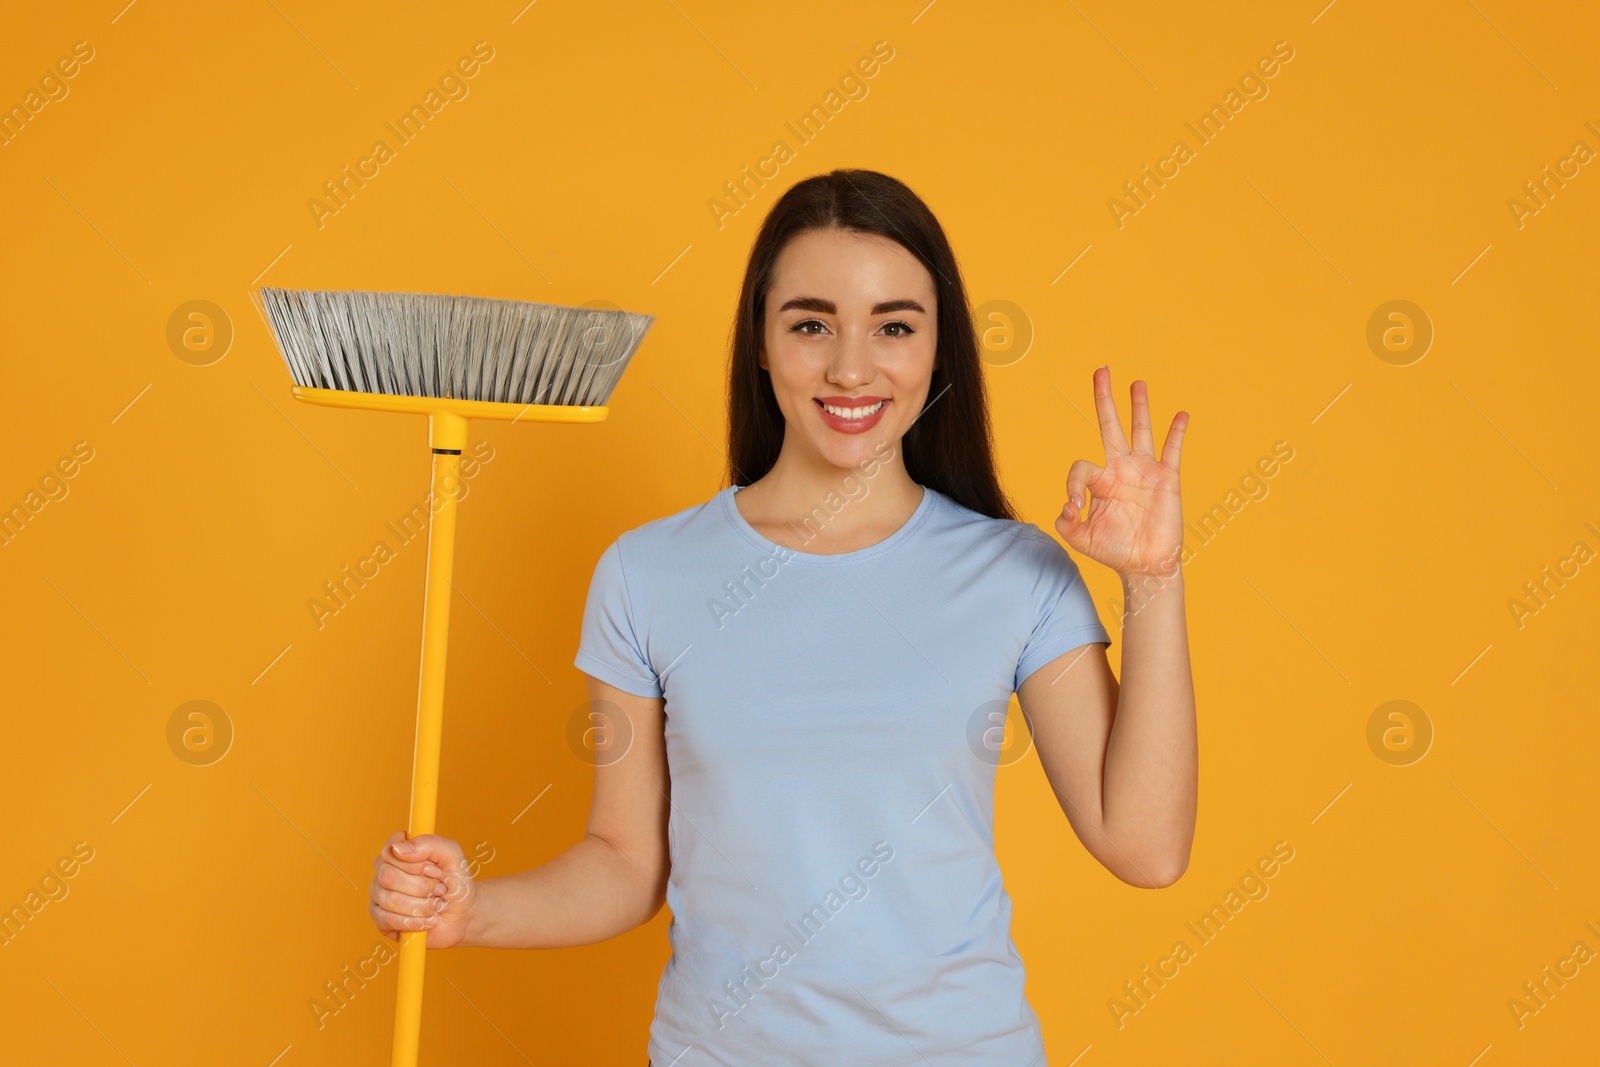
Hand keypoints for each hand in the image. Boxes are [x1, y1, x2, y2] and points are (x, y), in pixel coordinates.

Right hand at [369, 830, 477, 947]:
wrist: (463, 914)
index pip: (390, 850)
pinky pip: (388, 921)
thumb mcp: (452, 855)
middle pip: (389, 876)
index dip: (416, 864)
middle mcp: (384, 870)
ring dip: (422, 905)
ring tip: (438, 905)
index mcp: (399, 850)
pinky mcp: (380, 919)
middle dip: (422, 887)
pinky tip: (429, 920)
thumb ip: (429, 844)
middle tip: (440, 889)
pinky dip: (415, 922)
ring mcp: (379, 895)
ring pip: (390, 900)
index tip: (436, 870)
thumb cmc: (456, 882)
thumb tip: (399, 848)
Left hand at [1056, 366, 1186, 578]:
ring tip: (1136, 382)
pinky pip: (1172, 450)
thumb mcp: (1081, 539)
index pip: (1081, 467)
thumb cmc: (1113, 551)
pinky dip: (1177, 432)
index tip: (1074, 507)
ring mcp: (1144, 471)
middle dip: (1104, 399)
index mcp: (1100, 481)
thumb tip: (1066, 506)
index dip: (1073, 485)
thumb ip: (1066, 524)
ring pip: (1141, 431)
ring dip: (1139, 406)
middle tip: (1100, 371)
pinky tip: (1180, 415)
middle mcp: (1121, 469)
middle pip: (1110, 426)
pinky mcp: (1167, 478)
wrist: (1145, 565)